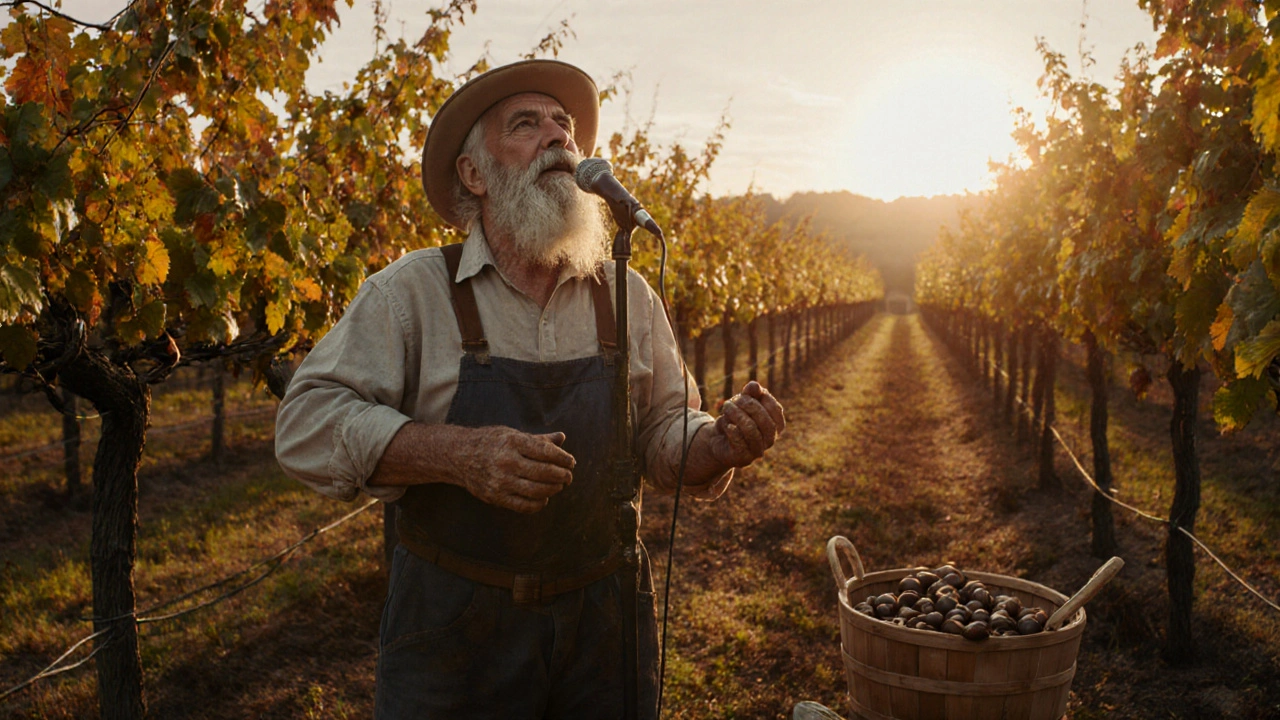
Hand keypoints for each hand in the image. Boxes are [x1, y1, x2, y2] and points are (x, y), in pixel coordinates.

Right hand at [454, 427, 574, 513]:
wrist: (459, 456)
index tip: (571, 462)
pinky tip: (544, 498)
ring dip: (553, 489)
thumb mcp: (513, 434)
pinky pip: (524, 505)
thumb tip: (562, 437)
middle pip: (544, 472)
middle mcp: (507, 461)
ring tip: (559, 486)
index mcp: (512, 442)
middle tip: (569, 476)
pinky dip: (538, 503)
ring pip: (537, 490)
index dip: (563, 458)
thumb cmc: (491, 442)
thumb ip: (538, 439)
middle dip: (562, 475)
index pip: (546, 452)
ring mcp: (500, 481)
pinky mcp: (496, 497)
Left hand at [707, 381, 785, 468]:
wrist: (719, 439)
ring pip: (752, 431)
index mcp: (776, 425)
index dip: (763, 398)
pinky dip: (732, 430)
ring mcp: (758, 450)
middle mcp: (770, 440)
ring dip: (737, 415)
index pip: (776, 410)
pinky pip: (740, 443)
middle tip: (731, 400)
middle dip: (748, 406)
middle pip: (765, 421)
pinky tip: (727, 425)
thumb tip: (754, 385)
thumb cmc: (736, 418)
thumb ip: (750, 393)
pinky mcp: (743, 458)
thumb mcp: (742, 402)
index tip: (746, 392)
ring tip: (726, 407)